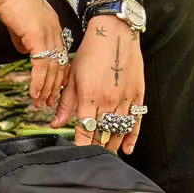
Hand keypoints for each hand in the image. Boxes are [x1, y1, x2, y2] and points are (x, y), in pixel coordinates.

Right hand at [0, 0, 68, 108]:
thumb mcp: (17, 22)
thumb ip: (22, 37)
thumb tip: (23, 51)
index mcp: (51, 25)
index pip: (59, 55)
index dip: (57, 73)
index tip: (52, 88)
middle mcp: (54, 29)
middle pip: (59, 64)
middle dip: (55, 86)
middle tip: (48, 102)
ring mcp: (48, 32)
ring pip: (52, 68)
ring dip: (47, 88)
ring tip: (40, 102)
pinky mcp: (38, 36)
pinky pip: (41, 65)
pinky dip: (38, 82)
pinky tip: (34, 92)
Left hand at [53, 15, 145, 153]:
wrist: (115, 33)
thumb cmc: (90, 53)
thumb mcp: (72, 76)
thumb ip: (65, 103)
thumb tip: (55, 123)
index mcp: (88, 96)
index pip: (84, 129)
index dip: (81, 145)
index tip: (77, 156)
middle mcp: (108, 100)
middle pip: (102, 134)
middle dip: (96, 148)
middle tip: (91, 158)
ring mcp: (125, 98)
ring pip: (119, 130)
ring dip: (112, 145)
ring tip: (105, 155)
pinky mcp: (138, 95)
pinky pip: (136, 122)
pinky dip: (132, 137)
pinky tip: (127, 149)